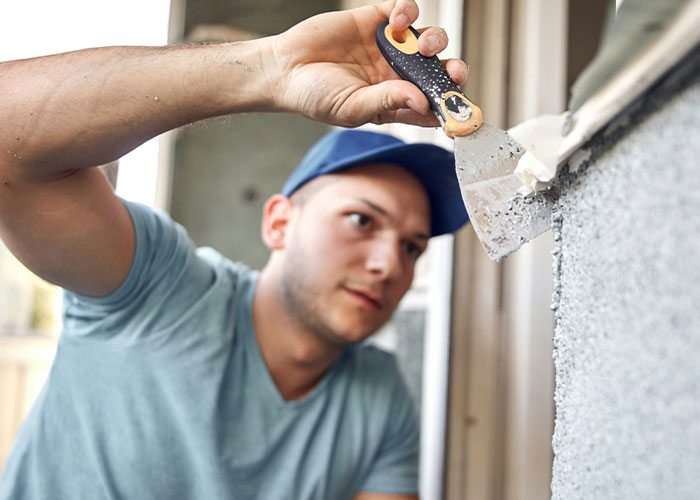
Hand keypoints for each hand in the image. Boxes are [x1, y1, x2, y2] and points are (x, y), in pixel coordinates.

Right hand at [269, 0, 467, 127]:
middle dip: (452, 71)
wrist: (285, 69)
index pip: (431, 105)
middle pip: (437, 72)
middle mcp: (396, 76)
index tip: (460, 108)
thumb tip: (421, 101)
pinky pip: (405, 11)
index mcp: (394, 103)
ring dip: (435, 41)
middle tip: (453, 72)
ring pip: (428, 41)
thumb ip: (387, 103)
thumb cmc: (314, 97)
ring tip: (423, 46)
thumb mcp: (352, 109)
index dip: (449, 106)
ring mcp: (389, 48)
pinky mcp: (376, 21)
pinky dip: (409, 12)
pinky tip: (398, 21)